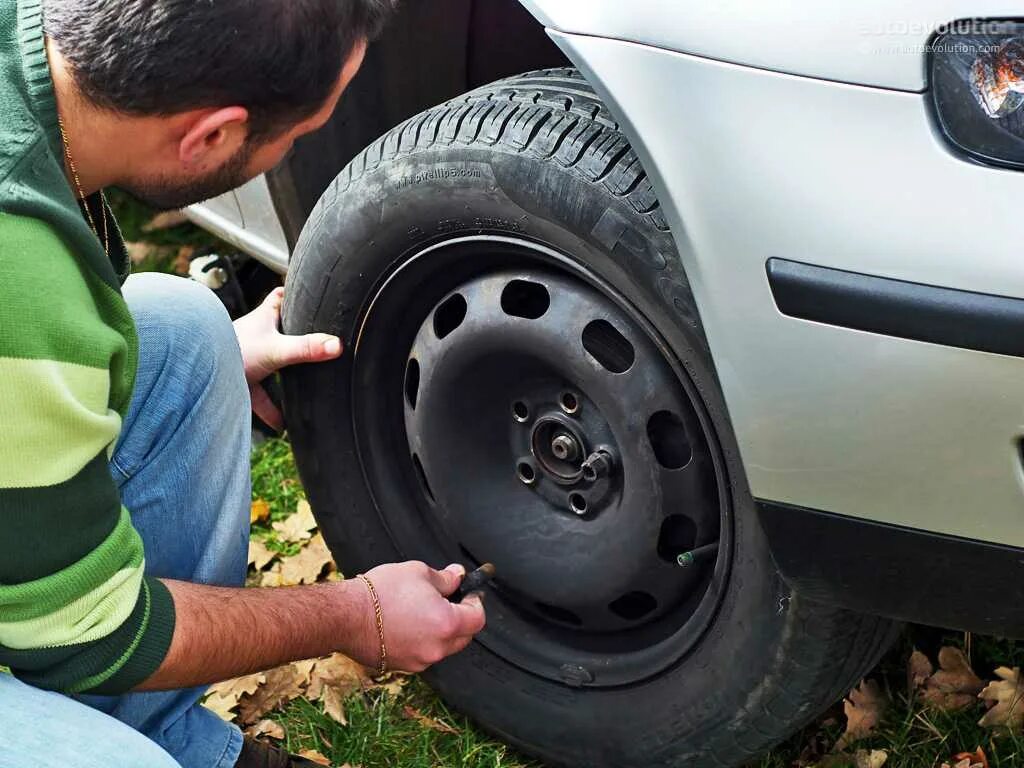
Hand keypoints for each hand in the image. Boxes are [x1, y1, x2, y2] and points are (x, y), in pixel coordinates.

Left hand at [233, 287, 342, 429]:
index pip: (280, 296)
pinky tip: (283, 425)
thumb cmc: (229, 350)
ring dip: (285, 375)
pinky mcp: (240, 379)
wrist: (194, 374)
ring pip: (271, 363)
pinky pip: (260, 395)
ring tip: (306, 388)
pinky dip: (271, 409)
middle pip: (279, 330)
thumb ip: (307, 349)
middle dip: (295, 335)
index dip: (295, 293)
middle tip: (316, 339)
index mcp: (264, 318)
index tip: (310, 292)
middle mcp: (256, 334)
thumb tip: (337, 346)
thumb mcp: (276, 350)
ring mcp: (248, 357)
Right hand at [349, 562, 486, 672]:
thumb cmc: (381, 592)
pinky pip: (422, 654)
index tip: (469, 593)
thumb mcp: (419, 572)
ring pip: (443, 647)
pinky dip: (422, 641)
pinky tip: (407, 625)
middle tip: (448, 600)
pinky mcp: (402, 666)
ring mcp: (419, 661)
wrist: (346, 616)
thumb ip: (445, 578)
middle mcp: (437, 648)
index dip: (476, 603)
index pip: (477, 618)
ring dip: (441, 632)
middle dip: (461, 619)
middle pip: (464, 637)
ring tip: (422, 611)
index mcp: (447, 624)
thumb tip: (458, 577)